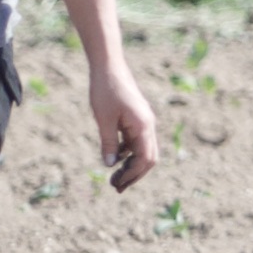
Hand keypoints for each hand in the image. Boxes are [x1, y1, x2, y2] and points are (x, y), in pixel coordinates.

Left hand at [87, 59, 163, 190]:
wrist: (108, 66)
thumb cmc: (105, 90)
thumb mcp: (104, 119)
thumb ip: (109, 143)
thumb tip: (110, 165)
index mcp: (143, 126)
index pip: (144, 159)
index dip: (133, 175)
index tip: (118, 185)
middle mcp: (148, 125)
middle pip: (148, 158)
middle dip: (134, 175)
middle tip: (116, 187)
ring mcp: (143, 121)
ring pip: (143, 150)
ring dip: (131, 165)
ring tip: (114, 177)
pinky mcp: (136, 118)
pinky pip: (136, 141)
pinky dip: (128, 153)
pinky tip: (115, 158)